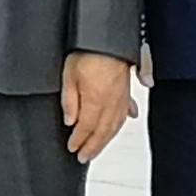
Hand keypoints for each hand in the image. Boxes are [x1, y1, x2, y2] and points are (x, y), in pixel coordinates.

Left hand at [59, 49, 135, 163]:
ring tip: (97, 148)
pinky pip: (125, 112)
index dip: (79, 141)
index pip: (86, 129)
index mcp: (95, 101)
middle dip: (93, 147)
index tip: (72, 148)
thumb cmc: (88, 51)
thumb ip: (69, 100)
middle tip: (84, 157)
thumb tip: (70, 121)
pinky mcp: (127, 90)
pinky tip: (120, 124)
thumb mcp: (68, 74)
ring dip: (105, 139)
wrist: (108, 38)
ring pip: (115, 125)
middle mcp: (111, 103)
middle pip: (103, 132)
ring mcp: (121, 97)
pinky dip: (121, 122)